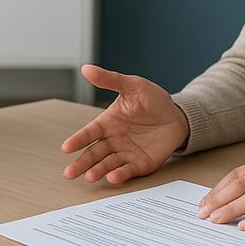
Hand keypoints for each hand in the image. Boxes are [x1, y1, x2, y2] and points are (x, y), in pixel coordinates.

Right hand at [61, 64, 190, 184]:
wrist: (178, 115)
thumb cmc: (153, 99)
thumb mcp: (133, 86)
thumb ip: (110, 79)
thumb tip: (86, 68)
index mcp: (108, 122)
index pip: (89, 133)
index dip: (78, 140)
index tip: (66, 148)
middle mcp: (113, 140)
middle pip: (93, 153)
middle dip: (81, 163)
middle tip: (69, 173)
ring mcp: (126, 153)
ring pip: (107, 164)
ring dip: (98, 170)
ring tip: (89, 177)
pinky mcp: (140, 164)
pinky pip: (128, 170)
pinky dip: (119, 175)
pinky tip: (112, 177)